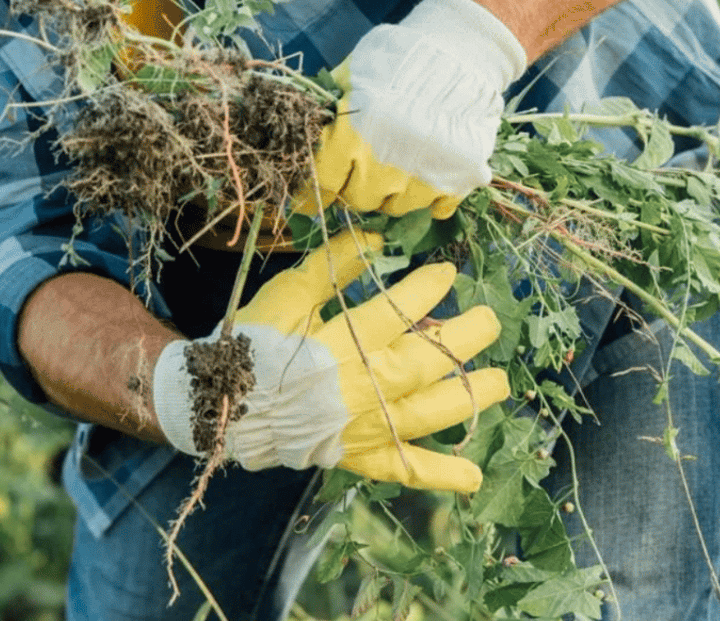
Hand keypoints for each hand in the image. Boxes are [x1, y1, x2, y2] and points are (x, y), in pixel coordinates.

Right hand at [152, 232, 509, 492]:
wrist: (221, 404)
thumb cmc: (253, 345)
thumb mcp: (287, 296)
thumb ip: (331, 269)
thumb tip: (377, 241)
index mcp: (343, 344)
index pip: (400, 312)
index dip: (429, 289)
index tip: (448, 272)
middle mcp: (364, 387)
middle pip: (430, 361)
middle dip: (466, 337)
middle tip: (489, 320)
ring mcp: (366, 426)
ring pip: (432, 412)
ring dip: (470, 396)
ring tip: (499, 382)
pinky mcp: (360, 456)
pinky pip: (405, 469)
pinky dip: (439, 475)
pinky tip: (473, 478)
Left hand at [299, 0, 526, 218]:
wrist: (462, 48)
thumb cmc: (400, 56)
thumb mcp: (353, 73)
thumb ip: (330, 107)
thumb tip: (307, 135)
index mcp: (353, 136)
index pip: (325, 183)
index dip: (318, 188)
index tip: (315, 192)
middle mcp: (385, 164)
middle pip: (359, 199)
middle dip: (356, 186)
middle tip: (362, 169)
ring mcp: (425, 175)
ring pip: (396, 207)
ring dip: (391, 193)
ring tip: (396, 168)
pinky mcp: (460, 178)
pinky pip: (438, 208)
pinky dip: (431, 199)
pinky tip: (428, 178)